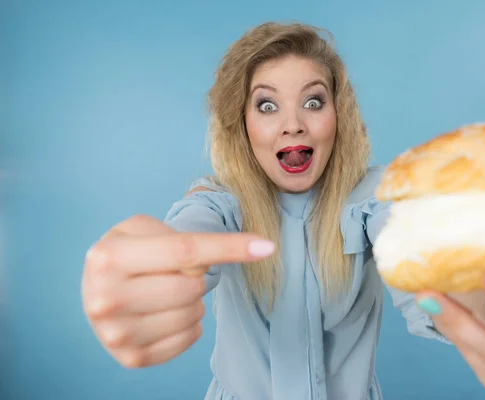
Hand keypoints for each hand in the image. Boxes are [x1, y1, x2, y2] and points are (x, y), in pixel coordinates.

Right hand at [81, 214, 273, 367]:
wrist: (96, 287)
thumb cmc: (129, 251)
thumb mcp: (144, 228)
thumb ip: (184, 237)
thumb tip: (248, 251)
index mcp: (109, 258)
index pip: (184, 250)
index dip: (230, 247)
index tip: (267, 247)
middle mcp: (105, 298)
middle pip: (190, 286)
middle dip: (196, 276)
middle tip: (177, 272)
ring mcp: (116, 334)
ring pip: (193, 315)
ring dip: (194, 301)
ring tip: (168, 291)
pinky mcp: (130, 358)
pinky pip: (188, 339)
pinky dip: (190, 324)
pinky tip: (167, 312)